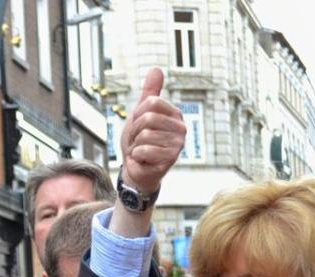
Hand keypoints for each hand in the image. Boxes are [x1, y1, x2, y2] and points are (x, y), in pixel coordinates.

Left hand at [120, 68, 185, 192]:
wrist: (136, 169)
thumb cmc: (139, 142)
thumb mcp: (140, 115)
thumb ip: (150, 93)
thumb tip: (156, 69)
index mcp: (174, 114)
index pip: (150, 103)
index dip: (136, 115)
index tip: (137, 126)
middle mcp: (181, 127)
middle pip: (147, 118)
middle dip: (134, 131)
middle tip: (137, 141)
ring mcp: (178, 144)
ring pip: (144, 135)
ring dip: (135, 145)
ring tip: (140, 150)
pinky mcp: (170, 159)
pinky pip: (144, 150)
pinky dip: (137, 156)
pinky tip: (142, 160)